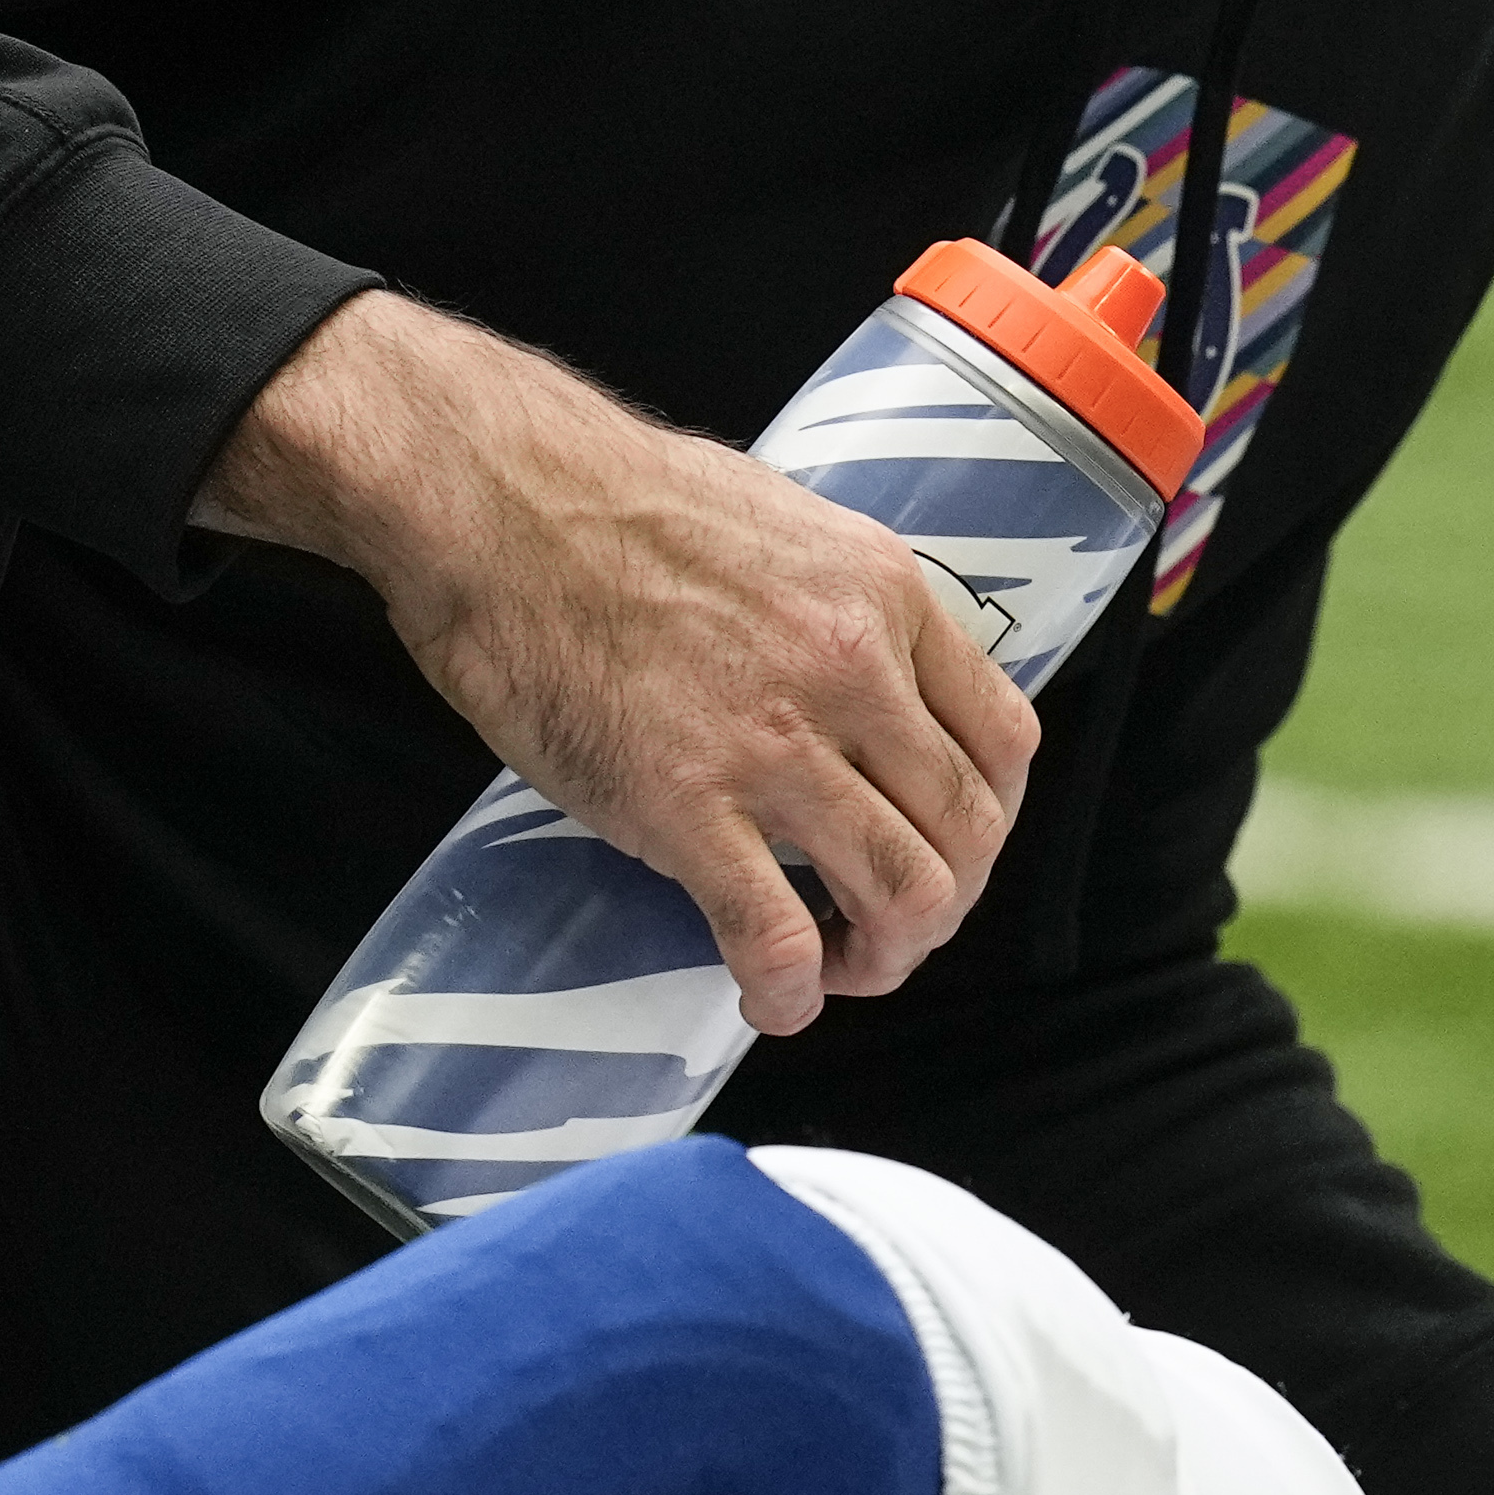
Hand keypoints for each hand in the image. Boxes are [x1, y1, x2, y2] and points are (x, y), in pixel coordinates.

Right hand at [198, 291, 1043, 1036]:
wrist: (488, 492)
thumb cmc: (609, 498)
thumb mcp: (784, 527)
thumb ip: (844, 611)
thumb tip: (868, 685)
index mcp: (884, 597)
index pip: (1004, 741)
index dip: (989, 820)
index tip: (952, 846)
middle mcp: (853, 671)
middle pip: (968, 833)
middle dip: (947, 905)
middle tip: (894, 927)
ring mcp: (773, 742)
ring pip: (905, 894)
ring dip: (886, 959)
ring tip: (842, 968)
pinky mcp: (682, 804)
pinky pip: (777, 934)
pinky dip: (791, 992)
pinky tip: (773, 1001)